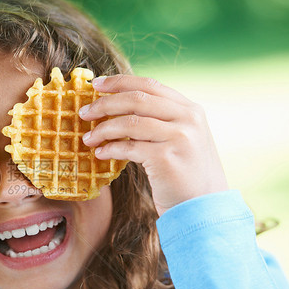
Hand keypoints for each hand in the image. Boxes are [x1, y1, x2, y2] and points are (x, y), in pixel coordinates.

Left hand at [79, 74, 227, 215]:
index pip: (149, 84)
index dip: (119, 82)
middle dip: (105, 104)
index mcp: (189, 109)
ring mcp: (179, 137)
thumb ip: (159, 121)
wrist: (204, 206)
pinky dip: (111, 149)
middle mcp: (187, 118)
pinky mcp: (167, 158)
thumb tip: (116, 107)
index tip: (96, 84)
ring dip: (103, 129)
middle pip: (136, 99)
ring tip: (88, 138)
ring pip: (130, 123)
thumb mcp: (180, 138)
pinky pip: (129, 148)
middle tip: (84, 112)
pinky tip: (100, 154)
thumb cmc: (185, 173)